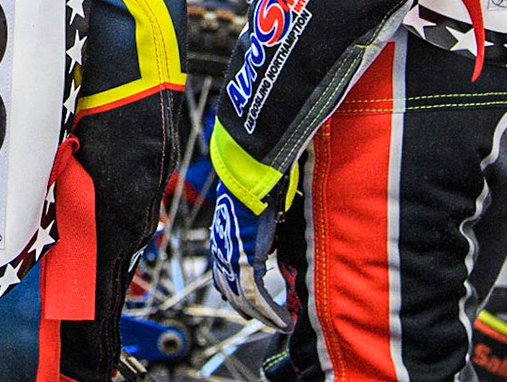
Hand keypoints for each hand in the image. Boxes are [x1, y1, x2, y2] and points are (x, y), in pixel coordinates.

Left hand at [209, 180, 292, 330]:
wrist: (248, 180)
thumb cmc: (255, 192)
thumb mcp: (257, 221)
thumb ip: (261, 239)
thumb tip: (272, 252)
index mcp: (223, 245)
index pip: (226, 281)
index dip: (240, 298)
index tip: (253, 309)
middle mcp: (222, 256)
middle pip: (234, 295)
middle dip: (253, 312)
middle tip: (271, 323)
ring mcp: (231, 260)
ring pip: (245, 301)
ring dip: (266, 317)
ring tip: (283, 325)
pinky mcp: (243, 263)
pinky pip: (256, 297)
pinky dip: (271, 312)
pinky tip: (284, 321)